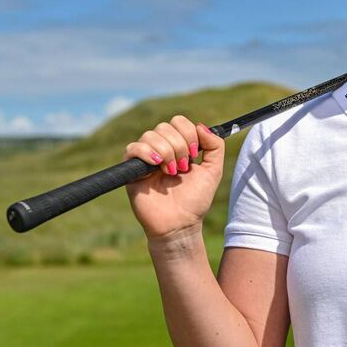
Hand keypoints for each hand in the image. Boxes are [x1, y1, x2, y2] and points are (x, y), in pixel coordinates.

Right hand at [123, 115, 225, 238]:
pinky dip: (147, 153)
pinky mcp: (131, 170)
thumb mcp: (213, 170)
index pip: (178, 122)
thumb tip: (200, 125)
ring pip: (150, 135)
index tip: (196, 154)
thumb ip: (215, 145)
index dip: (189, 134)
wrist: (180, 224)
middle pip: (165, 126)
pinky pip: (133, 148)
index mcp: (178, 146)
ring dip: (166, 152)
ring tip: (172, 172)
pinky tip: (157, 167)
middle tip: (183, 168)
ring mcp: (145, 159)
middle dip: (179, 146)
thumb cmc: (195, 200)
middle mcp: (161, 149)